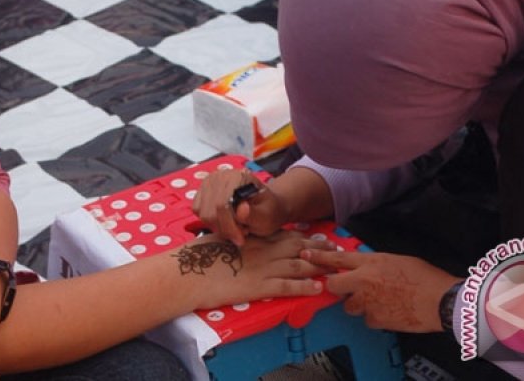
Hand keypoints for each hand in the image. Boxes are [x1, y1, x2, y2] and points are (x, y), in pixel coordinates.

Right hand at [176, 230, 336, 308]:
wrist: (188, 272)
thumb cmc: (198, 257)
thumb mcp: (219, 239)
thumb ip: (235, 237)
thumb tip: (238, 238)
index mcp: (252, 237)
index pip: (285, 235)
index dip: (304, 237)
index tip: (317, 238)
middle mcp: (262, 250)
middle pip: (298, 248)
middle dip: (318, 249)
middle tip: (335, 250)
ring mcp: (262, 268)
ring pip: (299, 265)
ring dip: (318, 266)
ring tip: (333, 269)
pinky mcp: (260, 287)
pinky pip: (288, 286)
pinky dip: (305, 287)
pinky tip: (317, 289)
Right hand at [192, 169, 288, 245]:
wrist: (265, 205)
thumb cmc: (268, 210)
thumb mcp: (268, 216)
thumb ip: (255, 214)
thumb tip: (241, 209)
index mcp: (238, 177)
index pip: (222, 205)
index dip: (229, 226)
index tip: (241, 239)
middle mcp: (219, 176)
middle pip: (210, 211)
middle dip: (225, 228)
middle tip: (241, 234)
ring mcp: (209, 182)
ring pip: (203, 213)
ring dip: (218, 226)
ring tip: (236, 227)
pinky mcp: (202, 191)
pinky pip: (198, 211)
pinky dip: (211, 222)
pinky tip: (226, 222)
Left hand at [301, 250, 461, 332]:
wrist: (440, 300)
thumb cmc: (424, 277)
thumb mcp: (396, 260)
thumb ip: (375, 263)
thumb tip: (366, 266)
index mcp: (371, 262)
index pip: (337, 258)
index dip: (318, 257)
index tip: (305, 255)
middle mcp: (364, 281)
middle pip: (334, 285)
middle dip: (337, 286)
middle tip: (347, 288)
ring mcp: (368, 302)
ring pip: (349, 305)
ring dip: (358, 303)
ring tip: (379, 300)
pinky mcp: (375, 319)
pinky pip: (366, 319)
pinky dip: (374, 316)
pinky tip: (389, 311)